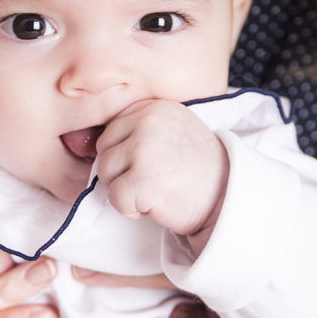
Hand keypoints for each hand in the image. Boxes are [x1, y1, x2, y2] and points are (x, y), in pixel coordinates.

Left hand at [96, 99, 227, 244]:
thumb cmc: (198, 170)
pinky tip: (156, 204)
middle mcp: (148, 122)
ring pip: (105, 174)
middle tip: (155, 180)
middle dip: (122, 172)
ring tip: (157, 190)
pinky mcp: (143, 179)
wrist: (229, 199)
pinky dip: (131, 210)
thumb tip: (88, 141)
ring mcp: (144, 149)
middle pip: (104, 151)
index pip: (112, 130)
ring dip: (125, 190)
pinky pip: (115, 198)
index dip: (126, 155)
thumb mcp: (172, 131)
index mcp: (153, 107)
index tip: (154, 164)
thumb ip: (139, 127)